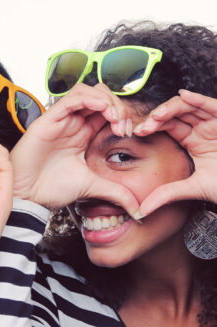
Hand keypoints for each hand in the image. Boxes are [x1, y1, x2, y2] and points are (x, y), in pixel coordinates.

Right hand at [10, 83, 140, 216]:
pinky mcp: (48, 120)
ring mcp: (61, 121)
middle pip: (99, 97)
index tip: (129, 132)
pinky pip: (70, 99)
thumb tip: (139, 210)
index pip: (107, 112)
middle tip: (123, 125)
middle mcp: (73, 125)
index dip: (123, 115)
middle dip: (118, 106)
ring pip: (86, 92)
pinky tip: (102, 109)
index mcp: (83, 136)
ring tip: (114, 117)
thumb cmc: (52, 189)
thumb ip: (116, 192)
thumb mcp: (92, 187)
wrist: (30, 196)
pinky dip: (88, 98)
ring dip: (105, 100)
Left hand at [133, 90, 216, 215]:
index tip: (136, 133)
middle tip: (143, 127)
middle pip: (175, 114)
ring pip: (190, 107)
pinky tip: (183, 96)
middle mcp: (202, 129)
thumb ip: (165, 195)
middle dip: (157, 117)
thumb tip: (140, 212)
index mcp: (192, 141)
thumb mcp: (191, 188)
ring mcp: (214, 123)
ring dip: (171, 109)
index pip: (168, 127)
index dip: (152, 127)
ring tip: (156, 117)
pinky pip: (212, 106)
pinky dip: (198, 100)